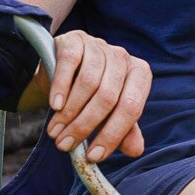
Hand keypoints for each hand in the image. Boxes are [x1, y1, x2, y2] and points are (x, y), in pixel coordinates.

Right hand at [46, 30, 150, 162]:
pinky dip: (61, 88)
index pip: (132, 107)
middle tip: (66, 145)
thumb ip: (124, 130)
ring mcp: (100, 45)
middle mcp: (123, 57)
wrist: (60, 68)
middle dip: (85, 126)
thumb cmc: (91, 94)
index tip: (94, 156)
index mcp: (140, 74)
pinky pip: (70, 63)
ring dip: (70, 112)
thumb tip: (135, 150)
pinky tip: (54, 106)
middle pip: (108, 97)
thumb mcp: (109, 112)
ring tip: (56, 132)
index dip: (113, 134)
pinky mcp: (76, 39)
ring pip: (89, 83)